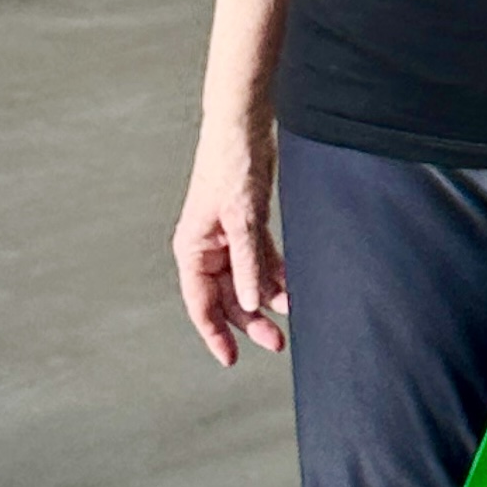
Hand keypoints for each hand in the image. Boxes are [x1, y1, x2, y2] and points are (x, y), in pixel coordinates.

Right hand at [173, 119, 288, 365]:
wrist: (243, 126)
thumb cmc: (232, 166)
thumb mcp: (243, 219)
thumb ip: (249, 262)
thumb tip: (255, 304)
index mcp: (193, 249)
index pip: (201, 303)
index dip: (215, 334)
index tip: (230, 360)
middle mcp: (208, 247)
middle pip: (227, 296)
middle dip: (250, 321)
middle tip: (277, 343)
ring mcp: (229, 236)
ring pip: (247, 280)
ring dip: (268, 298)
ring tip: (293, 314)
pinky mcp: (248, 224)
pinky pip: (261, 260)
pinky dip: (276, 274)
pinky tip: (292, 288)